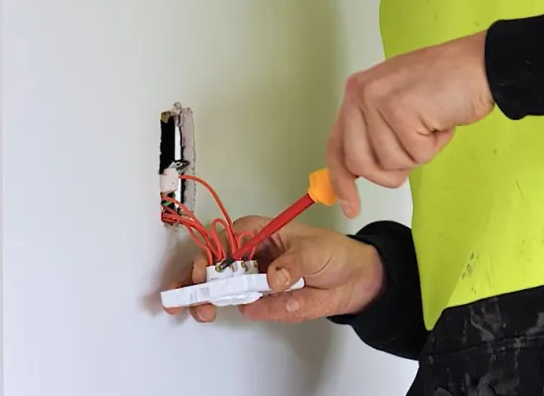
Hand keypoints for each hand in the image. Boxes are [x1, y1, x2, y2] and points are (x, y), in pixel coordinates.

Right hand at [161, 216, 384, 323]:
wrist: (353, 279)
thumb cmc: (333, 252)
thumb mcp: (314, 251)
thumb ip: (293, 264)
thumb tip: (273, 279)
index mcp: (259, 231)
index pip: (226, 239)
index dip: (211, 253)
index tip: (206, 271)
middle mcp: (251, 255)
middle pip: (215, 264)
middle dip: (198, 279)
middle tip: (190, 296)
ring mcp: (255, 279)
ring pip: (222, 289)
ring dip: (208, 300)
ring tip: (205, 311)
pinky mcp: (265, 302)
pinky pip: (249, 308)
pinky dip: (248, 310)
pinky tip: (251, 308)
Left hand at [327, 31, 493, 217]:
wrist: (478, 65)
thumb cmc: (445, 83)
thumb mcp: (397, 103)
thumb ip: (374, 131)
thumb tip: (358, 171)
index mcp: (357, 91)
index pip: (337, 146)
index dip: (341, 181)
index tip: (349, 206)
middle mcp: (360, 94)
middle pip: (360, 163)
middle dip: (389, 171)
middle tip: (413, 151)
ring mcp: (378, 100)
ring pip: (389, 162)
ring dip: (418, 153)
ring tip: (431, 124)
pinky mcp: (400, 110)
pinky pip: (415, 155)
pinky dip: (434, 146)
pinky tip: (440, 121)